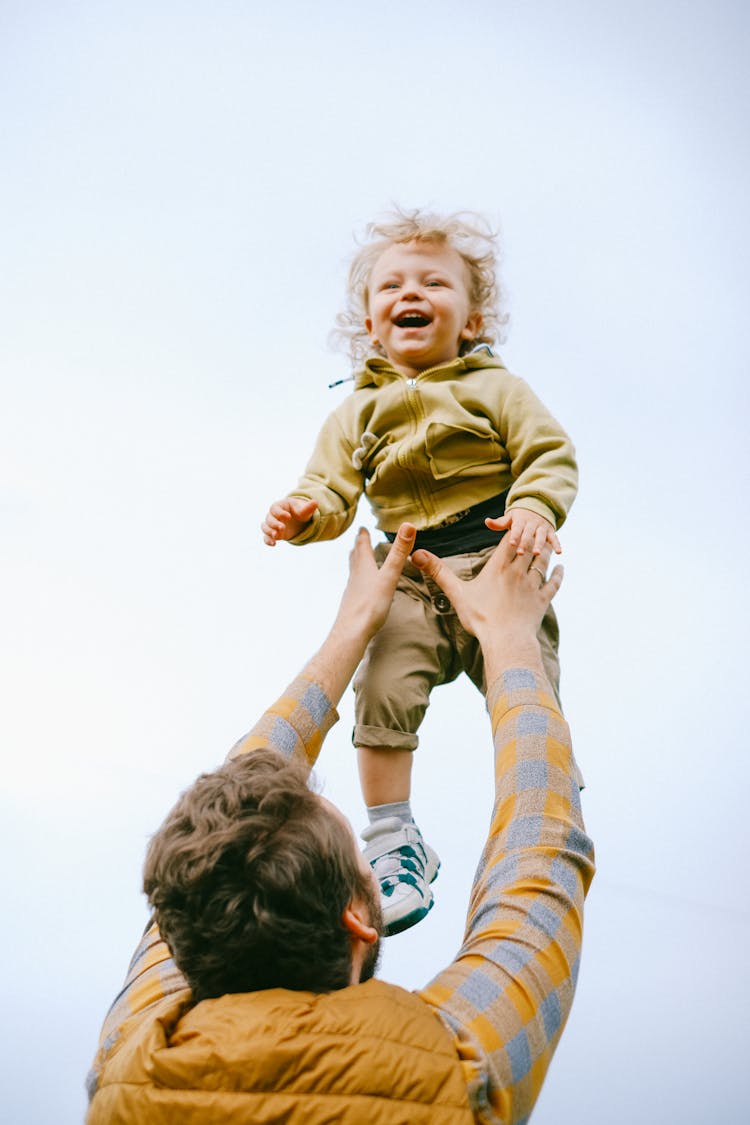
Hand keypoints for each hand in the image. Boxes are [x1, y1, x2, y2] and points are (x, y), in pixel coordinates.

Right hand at [261, 498, 318, 544]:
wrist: (297, 520)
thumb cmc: (299, 511)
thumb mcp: (304, 510)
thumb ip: (308, 507)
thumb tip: (316, 502)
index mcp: (279, 506)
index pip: (275, 508)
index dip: (280, 513)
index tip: (288, 517)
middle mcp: (272, 515)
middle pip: (269, 519)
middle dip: (274, 524)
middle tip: (282, 527)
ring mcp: (272, 525)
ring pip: (265, 528)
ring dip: (269, 532)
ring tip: (276, 536)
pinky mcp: (273, 534)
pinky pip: (266, 537)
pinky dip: (268, 541)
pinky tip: (273, 544)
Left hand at [332, 524, 415, 644]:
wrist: (351, 633)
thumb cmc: (370, 605)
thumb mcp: (389, 576)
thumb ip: (399, 552)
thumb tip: (408, 525)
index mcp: (363, 567)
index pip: (362, 546)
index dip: (363, 535)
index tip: (362, 526)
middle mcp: (355, 577)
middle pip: (355, 558)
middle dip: (358, 547)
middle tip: (358, 539)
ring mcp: (352, 591)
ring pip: (354, 572)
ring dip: (357, 563)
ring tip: (358, 560)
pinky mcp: (353, 605)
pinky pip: (356, 588)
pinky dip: (359, 581)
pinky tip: (362, 589)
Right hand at [412, 534, 561, 674]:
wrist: (506, 641)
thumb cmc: (480, 618)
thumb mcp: (456, 593)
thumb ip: (438, 572)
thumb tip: (416, 554)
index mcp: (499, 567)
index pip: (509, 540)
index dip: (512, 529)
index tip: (513, 522)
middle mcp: (518, 572)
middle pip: (529, 546)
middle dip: (531, 536)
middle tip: (534, 527)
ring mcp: (532, 586)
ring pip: (542, 562)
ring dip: (545, 551)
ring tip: (547, 542)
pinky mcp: (542, 601)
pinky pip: (553, 584)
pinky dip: (558, 574)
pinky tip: (561, 568)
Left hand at [485, 508, 560, 555]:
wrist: (536, 507)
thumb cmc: (519, 518)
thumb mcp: (509, 518)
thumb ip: (499, 523)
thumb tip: (486, 521)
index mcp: (520, 520)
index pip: (517, 528)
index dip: (514, 535)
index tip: (511, 543)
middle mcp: (532, 523)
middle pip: (528, 533)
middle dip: (525, 542)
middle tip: (521, 552)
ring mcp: (542, 527)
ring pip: (541, 536)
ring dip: (539, 544)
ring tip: (537, 553)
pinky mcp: (550, 531)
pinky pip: (554, 537)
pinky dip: (557, 544)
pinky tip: (559, 552)